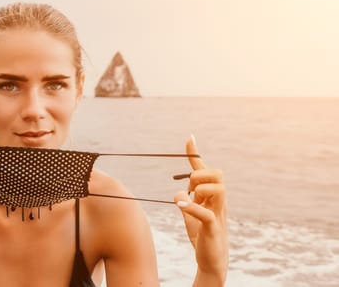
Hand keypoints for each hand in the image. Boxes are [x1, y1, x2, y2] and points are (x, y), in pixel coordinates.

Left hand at [174, 135, 227, 284]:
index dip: (195, 154)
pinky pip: (206, 213)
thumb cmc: (202, 235)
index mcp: (212, 195)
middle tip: (189, 188)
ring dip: (200, 188)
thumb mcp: (190, 214)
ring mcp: (218, 214)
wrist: (211, 261)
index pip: (205, 170)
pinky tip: (180, 205)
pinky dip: (192, 207)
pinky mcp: (213, 228)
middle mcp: (218, 201)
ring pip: (219, 189)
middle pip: (218, 174)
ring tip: (188, 198)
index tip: (189, 137)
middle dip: (200, 174)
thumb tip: (179, 190)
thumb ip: (186, 200)